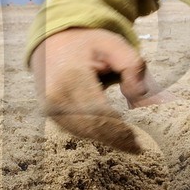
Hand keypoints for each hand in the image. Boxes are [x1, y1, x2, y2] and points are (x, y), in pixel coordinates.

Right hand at [31, 28, 165, 152]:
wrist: (52, 42)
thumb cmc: (87, 44)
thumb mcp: (114, 44)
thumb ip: (132, 66)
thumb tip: (139, 97)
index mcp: (72, 76)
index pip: (99, 112)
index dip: (119, 130)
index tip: (137, 140)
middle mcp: (56, 94)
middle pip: (91, 127)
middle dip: (115, 138)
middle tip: (137, 147)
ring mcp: (50, 106)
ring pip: (82, 132)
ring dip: (106, 139)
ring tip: (128, 144)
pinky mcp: (50, 113)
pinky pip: (74, 129)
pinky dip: (93, 134)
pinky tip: (110, 136)